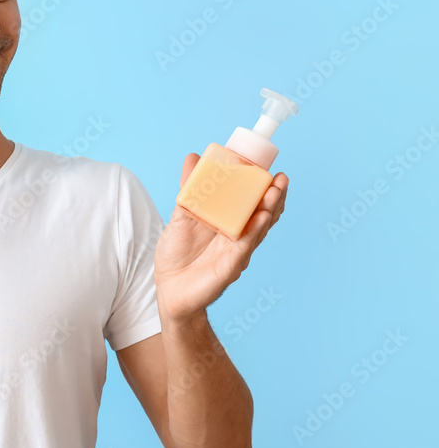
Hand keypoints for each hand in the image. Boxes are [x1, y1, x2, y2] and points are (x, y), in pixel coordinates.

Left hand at [154, 154, 287, 322]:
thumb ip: (189, 189)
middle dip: (273, 195)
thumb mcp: (181, 215)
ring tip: (275, 190)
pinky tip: (261, 217)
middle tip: (280, 177)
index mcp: (228, 221)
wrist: (169, 290)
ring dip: (269, 209)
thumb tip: (193, 157)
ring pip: (258, 228)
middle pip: (263, 213)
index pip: (253, 201)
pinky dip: (253, 231)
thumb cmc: (177, 254)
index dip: (264, 186)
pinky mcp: (230, 266)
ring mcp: (236, 251)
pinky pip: (244, 246)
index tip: (270, 166)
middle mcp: (238, 235)